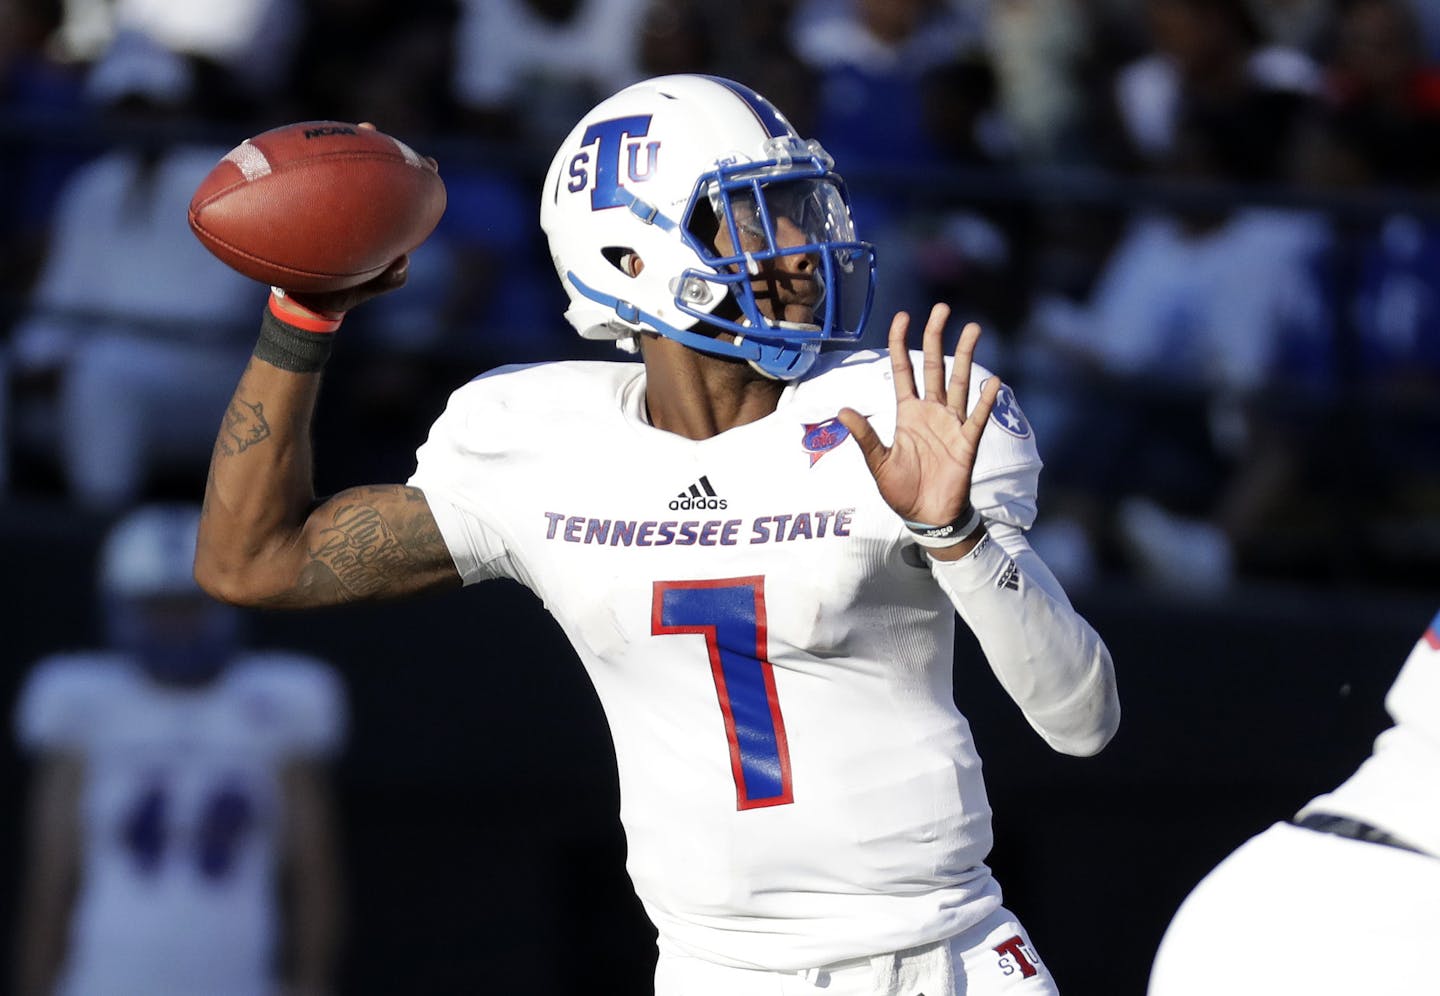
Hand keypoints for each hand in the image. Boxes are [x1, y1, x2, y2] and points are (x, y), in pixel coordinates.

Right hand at [274, 121, 431, 318]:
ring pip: (330, 171)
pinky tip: (281, 151)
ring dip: (332, 146)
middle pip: (364, 170)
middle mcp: (351, 209)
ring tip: (335, 130)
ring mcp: (325, 208)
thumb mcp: (370, 286)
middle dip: (371, 145)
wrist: (307, 304)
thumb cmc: (343, 294)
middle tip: (369, 130)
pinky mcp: (300, 211)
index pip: (397, 191)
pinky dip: (290, 170)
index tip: (426, 161)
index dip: (411, 171)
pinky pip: (295, 187)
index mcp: (373, 223)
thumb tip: (402, 260)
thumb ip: (389, 278)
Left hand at [838, 303, 999, 535]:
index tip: (902, 316)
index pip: (903, 370)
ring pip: (959, 382)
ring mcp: (951, 424)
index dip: (901, 343)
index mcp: (907, 413)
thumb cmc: (901, 490)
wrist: (927, 516)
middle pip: (933, 366)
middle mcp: (931, 411)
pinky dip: (985, 400)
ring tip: (972, 329)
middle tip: (942, 309)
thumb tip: (843, 409)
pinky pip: (978, 417)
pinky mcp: (968, 441)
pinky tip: (993, 381)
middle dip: (937, 337)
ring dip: (965, 356)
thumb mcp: (878, 462)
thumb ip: (865, 436)